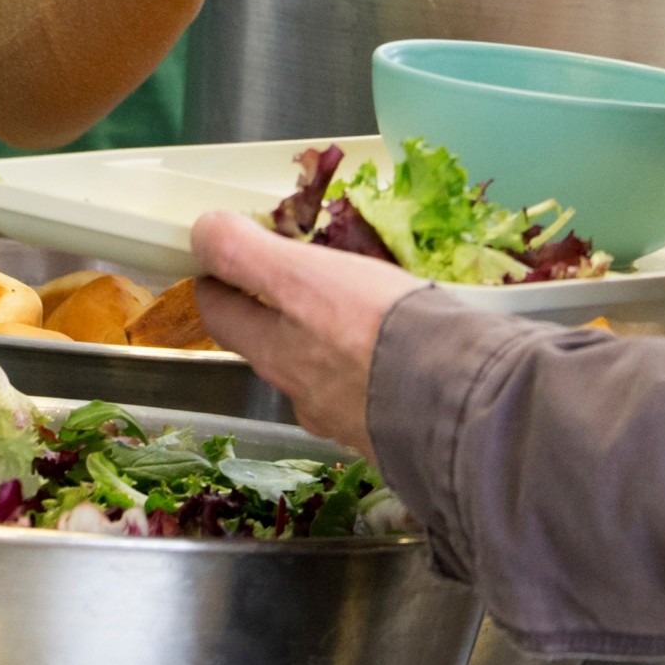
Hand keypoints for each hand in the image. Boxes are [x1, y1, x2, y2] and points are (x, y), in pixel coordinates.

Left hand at [186, 209, 423, 458]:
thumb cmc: (381, 329)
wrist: (460, 402)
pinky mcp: (390, 432)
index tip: (232, 256)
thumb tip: (204, 233)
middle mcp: (299, 392)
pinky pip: (370, 393)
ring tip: (362, 315)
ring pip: (320, 371)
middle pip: (268, 345)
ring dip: (328, 344)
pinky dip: (373, 372)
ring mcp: (345, 418)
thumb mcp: (305, 278)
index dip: (218, 280)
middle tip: (301, 278)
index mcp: (273, 353)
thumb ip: (247, 254)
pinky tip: (401, 354)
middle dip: (274, 312)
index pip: (218, 314)